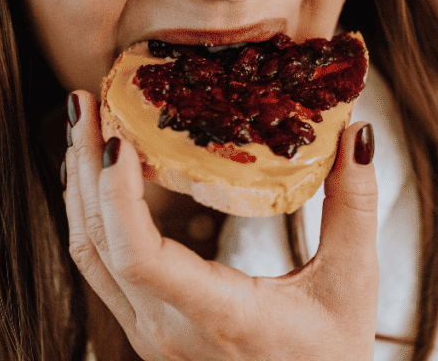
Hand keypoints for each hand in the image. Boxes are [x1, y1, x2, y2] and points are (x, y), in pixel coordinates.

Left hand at [62, 89, 379, 360]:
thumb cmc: (327, 360)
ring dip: (79, 185)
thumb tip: (357, 134)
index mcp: (216, 315)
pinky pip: (99, 265)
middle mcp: (165, 327)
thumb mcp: (351, 285)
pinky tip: (97, 174)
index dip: (117, 194)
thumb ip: (354, 207)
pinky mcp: (146, 326)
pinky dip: (92, 212)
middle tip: (85, 102)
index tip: (118, 139)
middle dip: (84, 166)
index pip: (139, 256)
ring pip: (88, 254)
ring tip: (82, 124)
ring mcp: (147, 331)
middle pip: (98, 242)